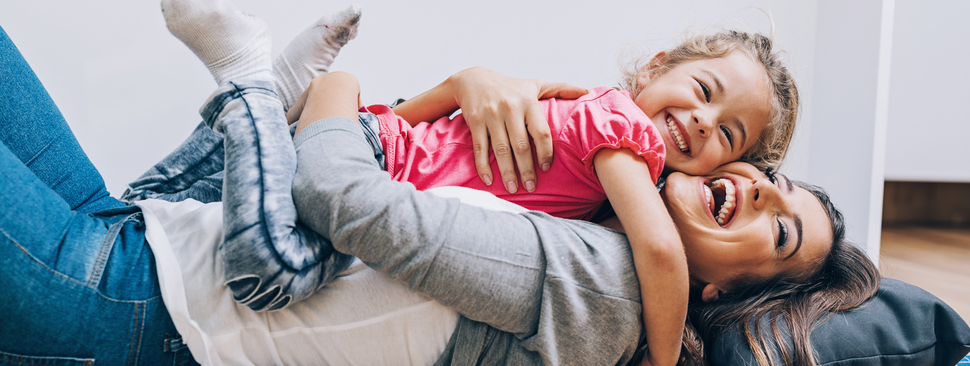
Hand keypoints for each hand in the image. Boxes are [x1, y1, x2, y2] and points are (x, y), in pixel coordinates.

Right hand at [451, 67, 586, 192]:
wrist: (473, 79)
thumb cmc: (509, 87)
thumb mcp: (535, 84)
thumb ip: (561, 88)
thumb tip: (587, 91)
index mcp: (528, 102)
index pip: (541, 132)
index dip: (545, 152)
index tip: (546, 168)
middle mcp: (510, 108)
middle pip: (521, 145)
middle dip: (527, 169)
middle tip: (531, 187)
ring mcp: (491, 115)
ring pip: (501, 149)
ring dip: (507, 172)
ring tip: (513, 189)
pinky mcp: (475, 121)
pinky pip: (480, 148)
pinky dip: (483, 166)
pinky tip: (488, 180)